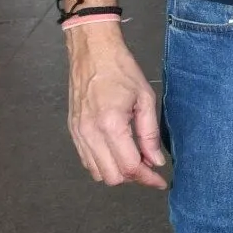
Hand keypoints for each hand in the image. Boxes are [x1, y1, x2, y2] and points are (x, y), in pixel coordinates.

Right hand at [65, 23, 167, 188]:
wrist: (92, 51)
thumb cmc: (120, 69)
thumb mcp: (145, 98)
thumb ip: (150, 134)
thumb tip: (155, 161)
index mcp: (110, 124)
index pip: (129, 167)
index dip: (147, 178)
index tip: (160, 181)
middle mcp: (90, 133)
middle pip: (112, 176)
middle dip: (133, 176)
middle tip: (148, 167)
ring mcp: (78, 133)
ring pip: (97, 173)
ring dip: (117, 172)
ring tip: (133, 158)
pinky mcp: (73, 130)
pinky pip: (87, 160)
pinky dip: (103, 163)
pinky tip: (117, 151)